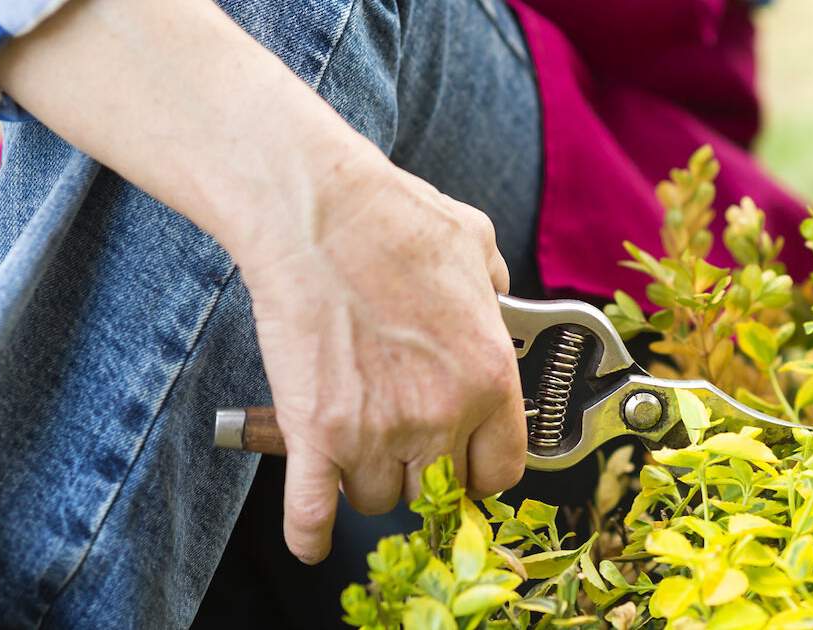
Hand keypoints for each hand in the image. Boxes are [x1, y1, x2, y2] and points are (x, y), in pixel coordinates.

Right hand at [238, 157, 525, 563]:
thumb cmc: (396, 219)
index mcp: (489, 376)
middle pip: (438, 491)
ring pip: (378, 498)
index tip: (466, 464)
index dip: (481, 470)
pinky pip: (314, 510)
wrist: (319, 213)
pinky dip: (311, 532)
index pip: (502, 469)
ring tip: (356, 448)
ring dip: (368, 480)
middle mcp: (442, 414)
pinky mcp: (316, 433)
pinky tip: (312, 540)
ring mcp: (378, 429)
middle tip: (404, 449)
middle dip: (423, 475)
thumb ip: (496, 288)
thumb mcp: (478, 246)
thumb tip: (496, 298)